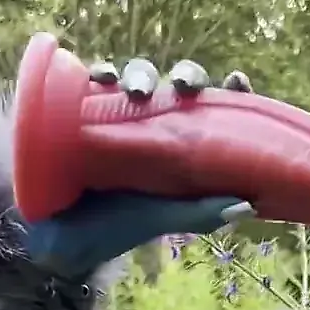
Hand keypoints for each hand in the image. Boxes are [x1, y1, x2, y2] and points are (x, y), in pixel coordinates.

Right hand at [25, 55, 259, 274]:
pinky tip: (102, 78)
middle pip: (179, 84)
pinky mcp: (87, 111)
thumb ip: (201, 212)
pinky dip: (100, 73)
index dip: (232, 90)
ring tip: (136, 92)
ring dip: (141, 74)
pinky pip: (95, 83)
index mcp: (186, 141)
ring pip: (139, 76)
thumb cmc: (119, 225)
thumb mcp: (163, 217)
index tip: (237, 81)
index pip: (217, 106)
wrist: (62, 236)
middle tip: (184, 87)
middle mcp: (158, 121)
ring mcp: (123, 114)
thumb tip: (247, 207)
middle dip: (185, 76)